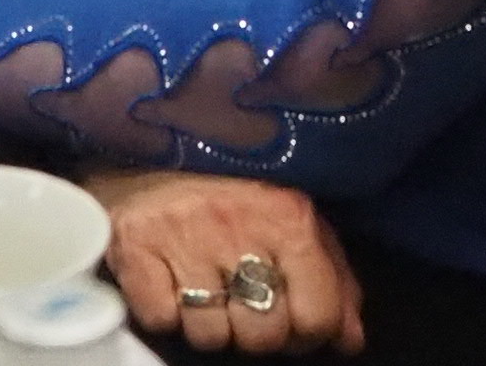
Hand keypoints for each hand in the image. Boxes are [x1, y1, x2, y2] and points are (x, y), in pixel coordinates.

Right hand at [88, 169, 361, 353]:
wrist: (150, 146)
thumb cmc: (232, 189)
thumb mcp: (294, 220)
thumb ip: (332, 278)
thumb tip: (350, 339)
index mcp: (288, 216)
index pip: (318, 317)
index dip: (306, 332)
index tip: (290, 317)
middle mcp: (238, 223)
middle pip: (263, 336)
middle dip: (254, 330)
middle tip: (241, 300)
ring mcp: (183, 235)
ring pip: (210, 336)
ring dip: (207, 323)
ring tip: (203, 285)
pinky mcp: (135, 246)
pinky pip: (161, 320)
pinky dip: (164, 311)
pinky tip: (169, 280)